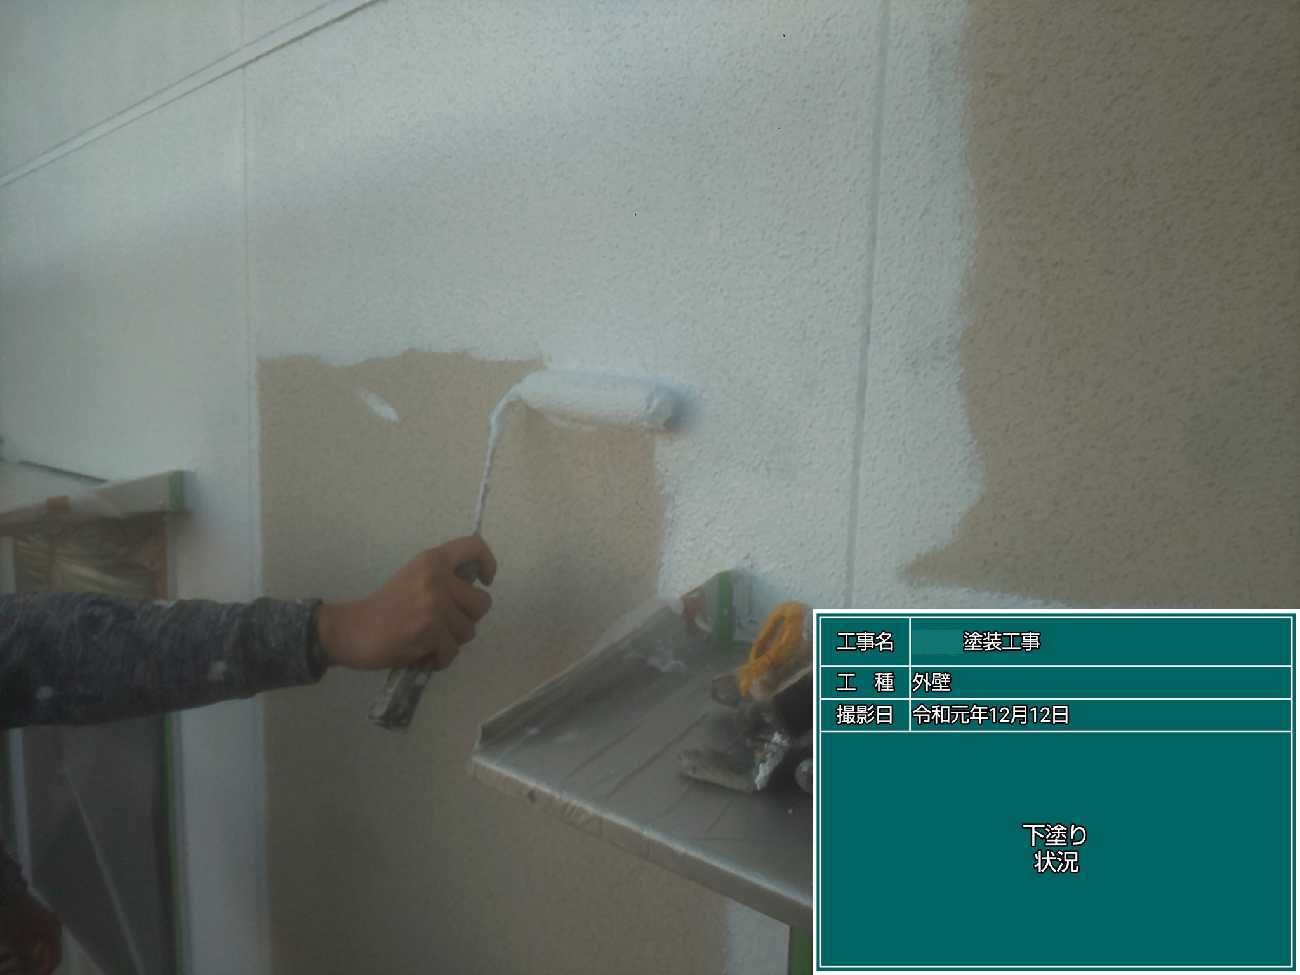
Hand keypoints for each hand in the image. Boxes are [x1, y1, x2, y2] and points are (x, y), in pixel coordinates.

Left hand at [0, 892, 60, 974]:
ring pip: (40, 945)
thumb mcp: (20, 944)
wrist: (7, 893)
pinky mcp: (36, 916)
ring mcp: (45, 920)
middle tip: (25, 971)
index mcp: (54, 933)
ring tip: (17, 963)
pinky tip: (16, 950)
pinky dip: (27, 946)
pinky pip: (35, 937)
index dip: (45, 972)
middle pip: (48, 952)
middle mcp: (54, 926)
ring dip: (30, 956)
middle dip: (36, 964)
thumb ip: (28, 962)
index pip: (55, 958)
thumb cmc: (16, 920)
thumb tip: (34, 974)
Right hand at [315, 536, 496, 671]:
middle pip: (482, 603)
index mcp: (433, 560)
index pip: (474, 547)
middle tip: (444, 624)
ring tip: (428, 639)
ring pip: (468, 631)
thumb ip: (444, 579)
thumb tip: (474, 590)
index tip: (485, 581)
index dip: (488, 563)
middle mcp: (437, 578)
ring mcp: (434, 604)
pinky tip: (422, 653)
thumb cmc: (385, 606)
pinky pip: (452, 651)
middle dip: (467, 619)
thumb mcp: (415, 578)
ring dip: (451, 641)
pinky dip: (439, 659)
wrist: (352, 630)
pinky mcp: (429, 631)